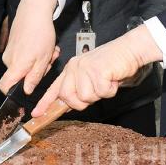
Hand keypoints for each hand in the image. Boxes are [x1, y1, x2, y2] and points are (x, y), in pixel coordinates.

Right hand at [0, 0, 58, 94]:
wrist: (34, 10)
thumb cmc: (40, 33)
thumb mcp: (43, 59)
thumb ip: (34, 77)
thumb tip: (26, 91)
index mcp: (16, 66)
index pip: (4, 87)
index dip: (13, 92)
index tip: (26, 88)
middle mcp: (9, 60)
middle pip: (20, 76)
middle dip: (37, 71)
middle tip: (50, 60)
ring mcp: (10, 51)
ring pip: (25, 64)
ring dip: (39, 60)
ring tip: (50, 50)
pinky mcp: (13, 44)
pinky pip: (23, 55)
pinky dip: (35, 53)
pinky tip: (44, 44)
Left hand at [32, 25, 162, 115]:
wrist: (128, 50)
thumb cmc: (112, 64)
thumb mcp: (91, 77)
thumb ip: (78, 89)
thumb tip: (67, 105)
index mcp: (71, 69)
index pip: (55, 89)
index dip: (45, 103)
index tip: (36, 114)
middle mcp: (75, 68)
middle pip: (68, 97)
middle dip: (82, 101)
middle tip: (96, 90)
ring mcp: (85, 68)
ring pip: (85, 97)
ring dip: (100, 94)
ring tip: (106, 81)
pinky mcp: (97, 70)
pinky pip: (101, 93)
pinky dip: (110, 90)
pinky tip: (112, 79)